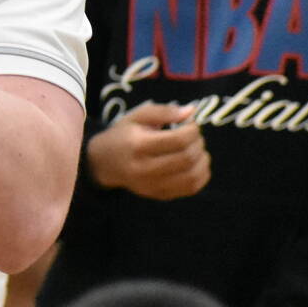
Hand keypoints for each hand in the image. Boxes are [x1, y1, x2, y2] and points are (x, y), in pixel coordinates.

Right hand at [86, 102, 209, 198]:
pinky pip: (191, 188)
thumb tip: (190, 112)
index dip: (192, 130)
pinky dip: (201, 174)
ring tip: (197, 150)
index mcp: (138, 145)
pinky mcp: (160, 195)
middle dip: (198, 143)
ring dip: (202, 160)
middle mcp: (144, 169)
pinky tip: (196, 164)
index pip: (178, 140)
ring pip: (193, 176)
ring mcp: (152, 185)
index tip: (190, 125)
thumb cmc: (124, 135)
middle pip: (187, 158)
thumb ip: (164, 111)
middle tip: (194, 137)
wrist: (105, 163)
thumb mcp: (137, 116)